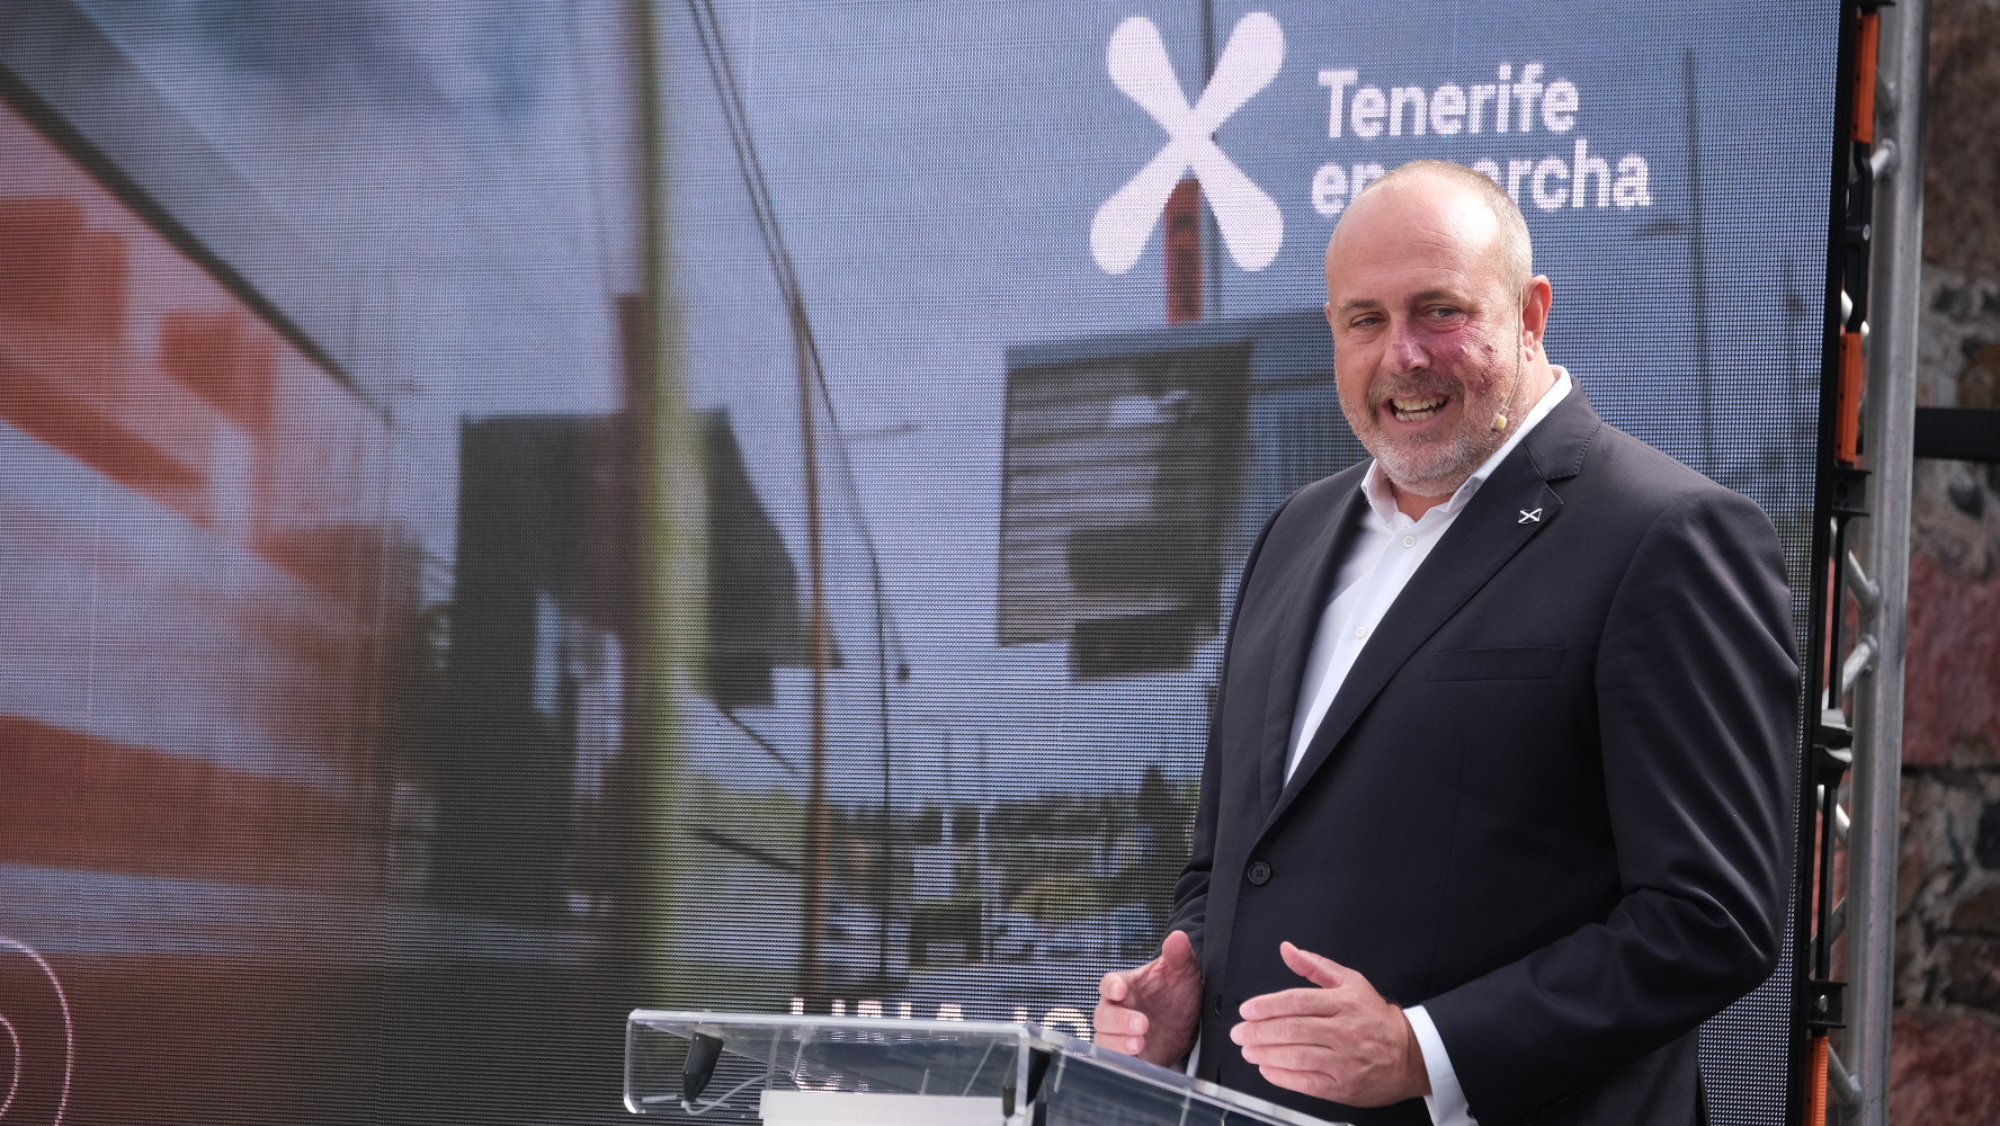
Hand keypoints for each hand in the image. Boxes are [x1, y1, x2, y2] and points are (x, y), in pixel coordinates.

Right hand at [1094, 930, 1202, 1065]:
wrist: (1190, 1024)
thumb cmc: (1177, 993)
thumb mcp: (1183, 972)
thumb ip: (1178, 955)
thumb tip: (1178, 937)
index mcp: (1126, 986)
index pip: (1109, 984)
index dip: (1112, 987)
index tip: (1121, 990)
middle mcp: (1117, 1010)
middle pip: (1104, 1015)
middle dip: (1119, 1021)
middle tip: (1143, 1025)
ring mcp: (1119, 1035)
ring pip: (1104, 1040)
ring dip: (1118, 1043)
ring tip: (1140, 1044)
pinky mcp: (1126, 1056)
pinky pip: (1113, 1061)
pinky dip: (1120, 1062)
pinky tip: (1135, 1062)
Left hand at [1230, 941, 1428, 1106]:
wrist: (1409, 1055)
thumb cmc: (1374, 1017)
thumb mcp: (1350, 982)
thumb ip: (1314, 966)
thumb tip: (1287, 949)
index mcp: (1343, 1003)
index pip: (1297, 1002)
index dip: (1267, 1006)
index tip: (1246, 1010)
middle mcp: (1344, 1031)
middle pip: (1292, 1029)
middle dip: (1258, 1032)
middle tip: (1239, 1033)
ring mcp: (1344, 1060)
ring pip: (1296, 1056)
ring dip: (1265, 1054)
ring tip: (1247, 1050)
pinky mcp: (1343, 1086)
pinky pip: (1306, 1082)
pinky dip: (1281, 1077)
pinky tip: (1266, 1069)